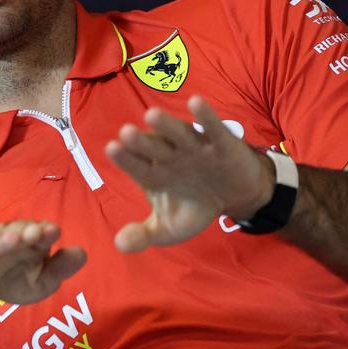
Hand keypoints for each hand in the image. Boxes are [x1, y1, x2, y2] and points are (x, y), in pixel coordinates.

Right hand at [0, 220, 85, 315]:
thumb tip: (82, 252)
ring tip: (13, 239)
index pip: (34, 233)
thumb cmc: (8, 281)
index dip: (42, 231)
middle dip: (23, 231)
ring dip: (1, 240)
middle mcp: (0, 241)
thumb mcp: (40, 282)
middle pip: (11, 233)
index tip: (53, 230)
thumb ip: (60, 268)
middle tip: (35, 232)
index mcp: (23, 242)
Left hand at [106, 95, 274, 252]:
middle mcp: (169, 156)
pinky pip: (212, 128)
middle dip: (141, 141)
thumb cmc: (194, 206)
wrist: (235, 198)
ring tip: (152, 115)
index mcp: (153, 174)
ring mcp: (194, 148)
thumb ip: (145, 234)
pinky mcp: (220, 143)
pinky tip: (195, 102)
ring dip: (166, 125)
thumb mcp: (170, 228)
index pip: (136, 166)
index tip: (111, 148)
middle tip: (126, 132)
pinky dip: (206, 116)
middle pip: (152, 147)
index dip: (125, 158)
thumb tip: (119, 246)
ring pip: (178, 134)